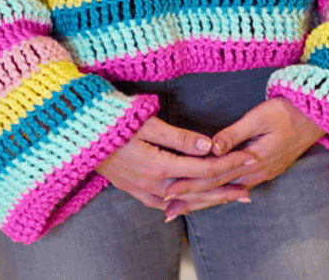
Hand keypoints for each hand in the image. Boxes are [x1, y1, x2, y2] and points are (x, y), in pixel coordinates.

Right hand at [95, 116, 256, 212]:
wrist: (78, 135)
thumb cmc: (113, 121)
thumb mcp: (148, 123)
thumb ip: (180, 137)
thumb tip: (210, 145)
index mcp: (159, 165)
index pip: (204, 169)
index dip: (229, 164)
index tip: (249, 158)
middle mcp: (153, 184)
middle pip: (199, 189)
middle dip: (226, 188)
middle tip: (249, 189)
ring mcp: (143, 190)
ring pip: (184, 199)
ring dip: (210, 199)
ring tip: (231, 198)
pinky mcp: (135, 191)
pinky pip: (165, 204)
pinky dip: (184, 204)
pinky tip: (193, 205)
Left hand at [163, 98, 324, 219]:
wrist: (316, 116)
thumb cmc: (287, 111)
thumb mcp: (259, 117)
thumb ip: (234, 133)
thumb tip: (211, 147)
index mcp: (252, 160)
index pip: (214, 176)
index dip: (191, 184)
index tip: (170, 190)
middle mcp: (256, 172)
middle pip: (218, 190)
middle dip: (192, 199)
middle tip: (168, 209)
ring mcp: (263, 173)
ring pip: (227, 191)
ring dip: (205, 199)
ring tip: (184, 208)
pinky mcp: (266, 169)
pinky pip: (239, 186)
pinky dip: (222, 193)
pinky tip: (215, 198)